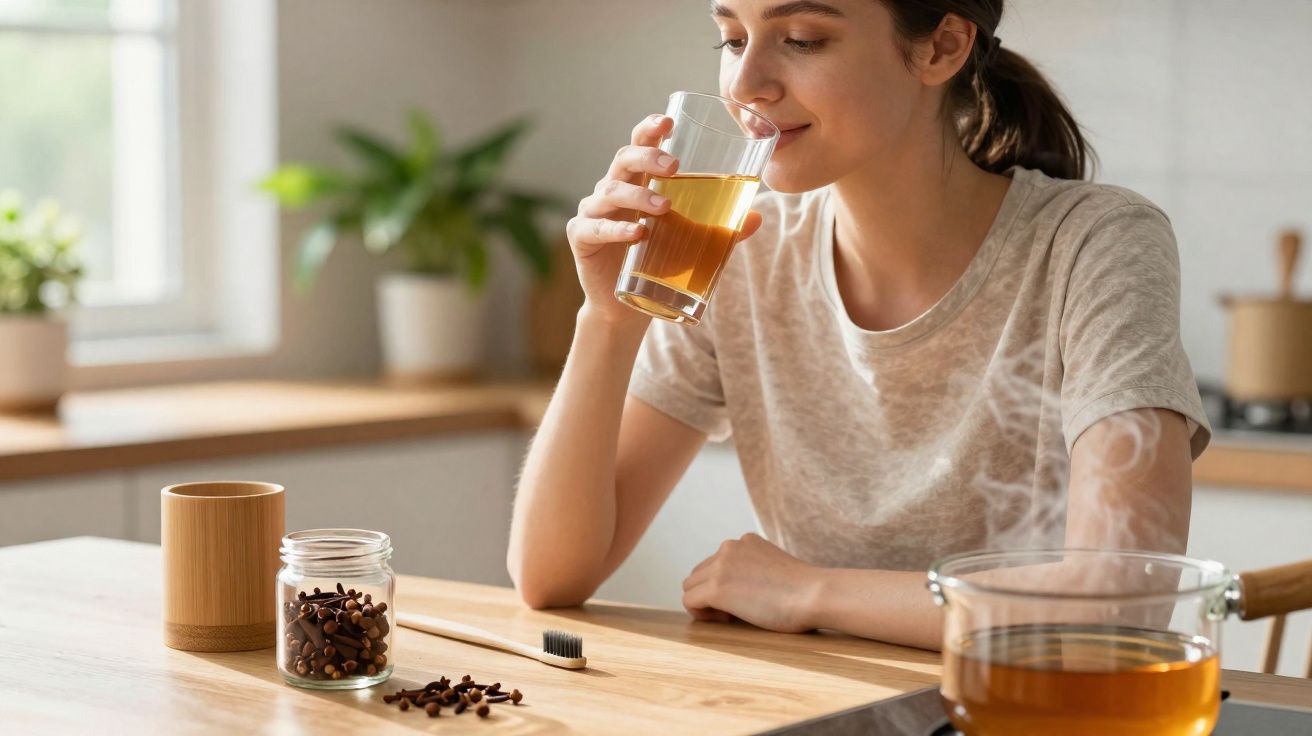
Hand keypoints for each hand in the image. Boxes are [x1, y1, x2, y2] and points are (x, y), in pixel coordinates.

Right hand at [567, 114, 763, 328]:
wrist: (627, 306)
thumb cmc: (658, 262)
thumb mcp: (692, 242)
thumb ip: (721, 228)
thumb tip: (759, 217)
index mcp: (636, 182)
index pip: (638, 144)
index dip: (649, 129)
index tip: (668, 121)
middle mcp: (611, 190)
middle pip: (623, 159)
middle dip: (648, 157)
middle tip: (675, 166)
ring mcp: (593, 212)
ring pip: (610, 192)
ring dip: (639, 196)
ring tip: (665, 207)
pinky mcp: (581, 237)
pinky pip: (595, 228)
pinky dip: (616, 230)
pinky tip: (637, 233)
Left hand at [681, 533, 821, 632]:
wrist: (815, 594)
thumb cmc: (805, 592)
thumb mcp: (775, 568)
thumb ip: (754, 570)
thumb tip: (735, 592)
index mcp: (746, 541)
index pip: (717, 562)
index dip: (725, 586)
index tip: (745, 600)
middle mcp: (729, 547)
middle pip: (700, 573)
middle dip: (711, 593)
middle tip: (736, 613)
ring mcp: (721, 566)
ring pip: (691, 586)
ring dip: (705, 603)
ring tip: (731, 617)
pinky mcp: (716, 587)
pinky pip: (689, 601)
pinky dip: (701, 614)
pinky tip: (726, 620)